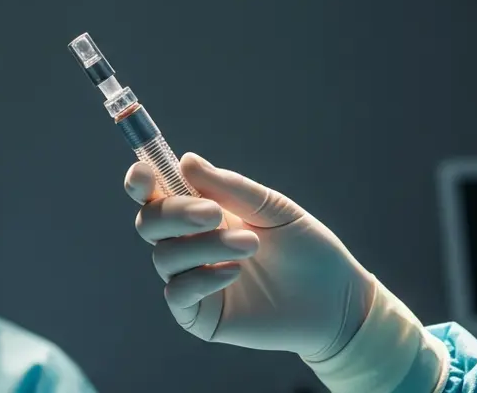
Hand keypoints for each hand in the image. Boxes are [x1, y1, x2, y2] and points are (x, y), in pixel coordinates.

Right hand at [125, 153, 375, 360]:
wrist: (335, 300)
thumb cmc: (306, 248)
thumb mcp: (272, 209)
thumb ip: (229, 188)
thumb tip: (185, 160)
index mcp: (204, 213)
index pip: (157, 194)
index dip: (141, 182)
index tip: (144, 173)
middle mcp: (191, 245)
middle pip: (150, 222)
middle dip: (174, 213)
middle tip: (213, 213)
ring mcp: (193, 280)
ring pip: (166, 256)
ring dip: (204, 245)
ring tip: (251, 244)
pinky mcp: (200, 316)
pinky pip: (178, 293)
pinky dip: (201, 278)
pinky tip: (234, 272)